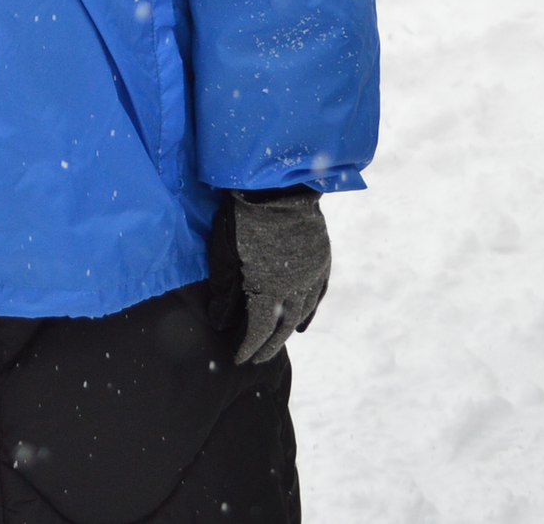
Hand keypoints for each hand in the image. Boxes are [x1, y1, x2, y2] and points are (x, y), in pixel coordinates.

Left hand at [205, 188, 329, 365]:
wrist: (277, 185)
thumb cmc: (242, 220)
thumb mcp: (224, 257)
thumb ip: (225, 294)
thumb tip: (222, 323)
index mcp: (270, 291)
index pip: (259, 331)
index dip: (248, 347)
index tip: (239, 359)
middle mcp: (296, 288)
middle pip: (282, 327)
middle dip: (268, 345)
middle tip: (257, 358)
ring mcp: (312, 273)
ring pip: (303, 312)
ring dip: (288, 329)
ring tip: (277, 341)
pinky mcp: (321, 259)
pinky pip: (318, 293)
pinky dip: (309, 310)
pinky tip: (303, 321)